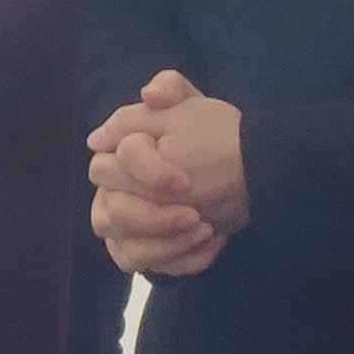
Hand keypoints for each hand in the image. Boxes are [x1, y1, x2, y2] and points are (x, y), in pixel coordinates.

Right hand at [90, 71, 245, 276]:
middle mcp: (115, 190)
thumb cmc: (213, 136)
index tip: (185, 181)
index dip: (145, 178)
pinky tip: (211, 244)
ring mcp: (128, 223)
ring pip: (124, 248)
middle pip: (110, 216)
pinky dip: (181, 261)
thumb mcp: (195, 104)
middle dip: (153, 219)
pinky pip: (147, 266)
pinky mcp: (146, 248)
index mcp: (118, 154)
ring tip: (203, 231)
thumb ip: (171, 87)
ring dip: (166, 246)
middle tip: (194, 216)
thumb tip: (147, 94)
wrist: (248, 170)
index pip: (106, 170)